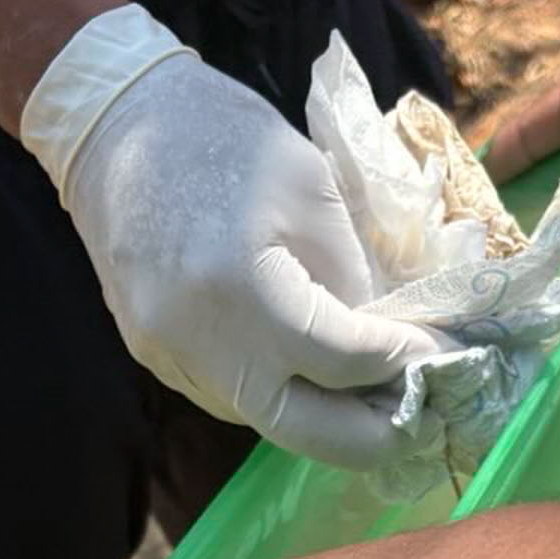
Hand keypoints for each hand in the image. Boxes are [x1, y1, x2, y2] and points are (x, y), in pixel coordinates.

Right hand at [22, 6, 441, 465]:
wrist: (113, 123)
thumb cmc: (221, 137)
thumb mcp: (311, 189)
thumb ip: (354, 276)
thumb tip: (397, 341)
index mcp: (243, 290)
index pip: (345, 361)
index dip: (405, 363)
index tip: (445, 354)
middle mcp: (200, 344)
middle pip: (307, 432)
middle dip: (377, 435)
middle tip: (426, 416)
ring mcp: (172, 359)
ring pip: (270, 420)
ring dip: (332, 415)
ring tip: (380, 389)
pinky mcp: (158, 358)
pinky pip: (234, 395)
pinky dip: (284, 389)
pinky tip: (314, 365)